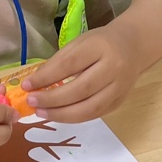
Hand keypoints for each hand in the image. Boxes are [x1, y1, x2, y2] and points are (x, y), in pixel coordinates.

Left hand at [21, 27, 142, 122]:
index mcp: (101, 47)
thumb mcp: (79, 43)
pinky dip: (74, 117)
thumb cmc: (101, 43)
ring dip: (62, 114)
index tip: (27, 85)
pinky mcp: (120, 101)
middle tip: (32, 102)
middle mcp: (114, 68)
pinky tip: (59, 114)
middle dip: (52, 99)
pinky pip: (95, 114)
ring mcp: (119, 87)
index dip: (47, 77)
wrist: (134, 47)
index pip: (70, 65)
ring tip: (42, 113)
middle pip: (81, 90)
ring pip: (89, 108)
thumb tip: (34, 83)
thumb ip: (58, 62)